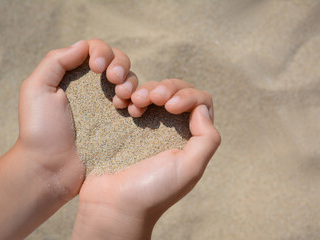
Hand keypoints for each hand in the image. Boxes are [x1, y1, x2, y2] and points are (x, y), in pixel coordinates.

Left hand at [0, 39, 137, 239]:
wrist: (51, 168)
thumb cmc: (40, 129)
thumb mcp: (37, 89)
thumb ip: (56, 61)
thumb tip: (84, 45)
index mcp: (76, 76)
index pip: (96, 51)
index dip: (103, 52)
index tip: (97, 68)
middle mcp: (95, 88)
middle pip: (119, 62)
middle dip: (121, 66)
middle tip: (115, 82)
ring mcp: (110, 106)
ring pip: (132, 81)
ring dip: (131, 83)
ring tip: (122, 99)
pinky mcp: (121, 123)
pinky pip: (139, 104)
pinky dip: (140, 101)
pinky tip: (132, 111)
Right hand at [72, 80, 220, 239]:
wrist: (112, 205)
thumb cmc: (152, 190)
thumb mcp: (190, 168)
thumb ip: (207, 139)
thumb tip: (202, 109)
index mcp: (190, 139)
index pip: (200, 102)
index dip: (188, 96)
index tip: (170, 106)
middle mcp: (172, 131)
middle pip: (178, 92)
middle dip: (166, 88)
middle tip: (150, 98)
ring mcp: (148, 127)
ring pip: (155, 93)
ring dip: (146, 90)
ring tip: (134, 103)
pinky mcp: (127, 127)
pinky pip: (133, 100)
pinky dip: (129, 95)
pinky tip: (122, 104)